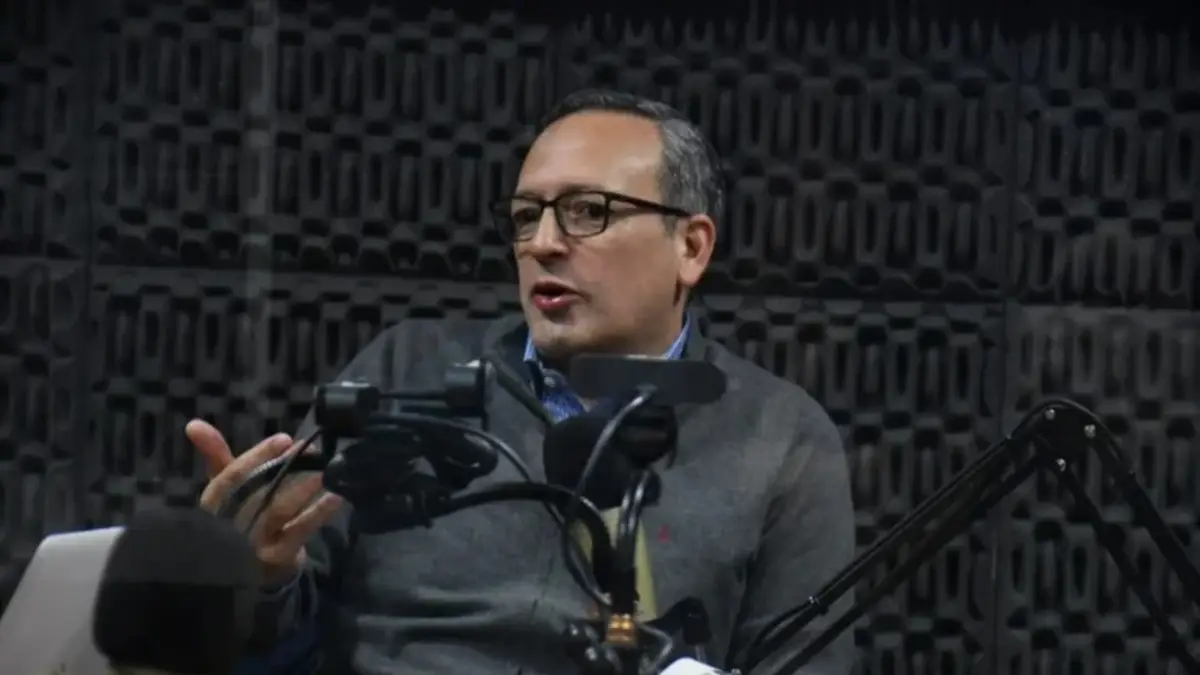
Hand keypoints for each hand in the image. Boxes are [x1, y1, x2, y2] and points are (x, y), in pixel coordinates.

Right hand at [189, 419, 343, 587]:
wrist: (254, 568)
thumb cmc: (240, 515)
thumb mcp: (227, 487)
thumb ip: (215, 454)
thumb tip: (194, 423)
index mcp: (213, 504)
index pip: (230, 478)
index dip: (256, 456)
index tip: (284, 439)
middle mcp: (228, 525)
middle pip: (257, 492)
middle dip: (285, 468)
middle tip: (310, 450)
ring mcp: (253, 544)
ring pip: (278, 510)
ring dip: (303, 489)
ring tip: (324, 471)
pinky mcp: (277, 557)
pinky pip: (299, 531)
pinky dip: (318, 514)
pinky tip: (334, 498)